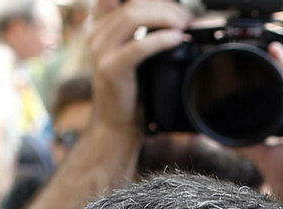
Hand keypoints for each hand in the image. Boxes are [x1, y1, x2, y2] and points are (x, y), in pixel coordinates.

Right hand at [86, 0, 189, 137]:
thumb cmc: (129, 90)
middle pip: (131, 4)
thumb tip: (172, 18)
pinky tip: (177, 40)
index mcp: (100, 27)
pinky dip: (162, 40)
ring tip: (183, 26)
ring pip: (132, 17)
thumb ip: (140, 33)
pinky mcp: (111, 68)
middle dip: (164, 7)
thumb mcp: (131, 54)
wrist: (114, 122)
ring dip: (164, 18)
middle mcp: (96, 34)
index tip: (174, 8)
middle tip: (186, 18)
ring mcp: (101, 50)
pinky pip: (138, 46)